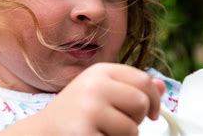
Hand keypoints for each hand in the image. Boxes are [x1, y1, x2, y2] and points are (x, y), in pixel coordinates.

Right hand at [1, 63, 164, 134]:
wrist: (41, 133)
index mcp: (99, 71)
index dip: (153, 98)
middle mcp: (94, 85)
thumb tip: (161, 86)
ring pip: (132, 130)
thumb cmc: (74, 113)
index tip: (152, 113)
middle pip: (141, 103)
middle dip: (137, 119)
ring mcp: (89, 109)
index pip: (142, 79)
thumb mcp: (100, 92)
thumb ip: (129, 88)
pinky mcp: (85, 133)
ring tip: (101, 132)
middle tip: (118, 124)